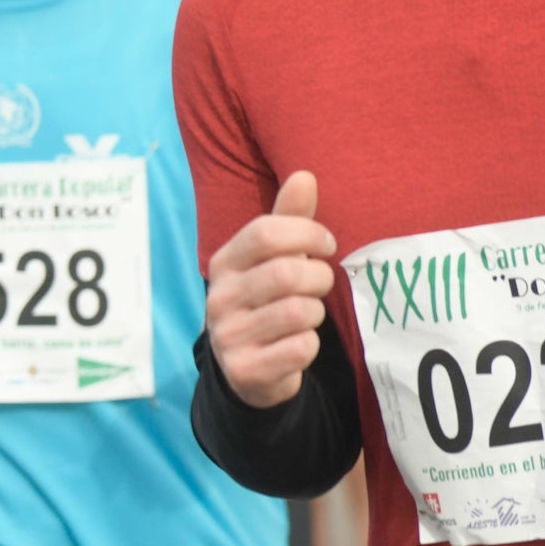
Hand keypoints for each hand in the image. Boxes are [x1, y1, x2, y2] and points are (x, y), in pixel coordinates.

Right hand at [204, 172, 339, 408]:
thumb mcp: (273, 257)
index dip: (307, 234)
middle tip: (320, 285)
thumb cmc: (266, 299)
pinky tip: (296, 344)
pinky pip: (301, 348)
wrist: (246, 368)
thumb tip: (305, 175)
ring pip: (299, 313)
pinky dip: (310, 345)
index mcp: (224, 263)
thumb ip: (289, 219)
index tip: (325, 245)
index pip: (266, 233)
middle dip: (320, 278)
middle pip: (287, 274)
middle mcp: (218, 298)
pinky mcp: (245, 370)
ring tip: (305, 315)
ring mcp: (228, 336)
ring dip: (315, 313)